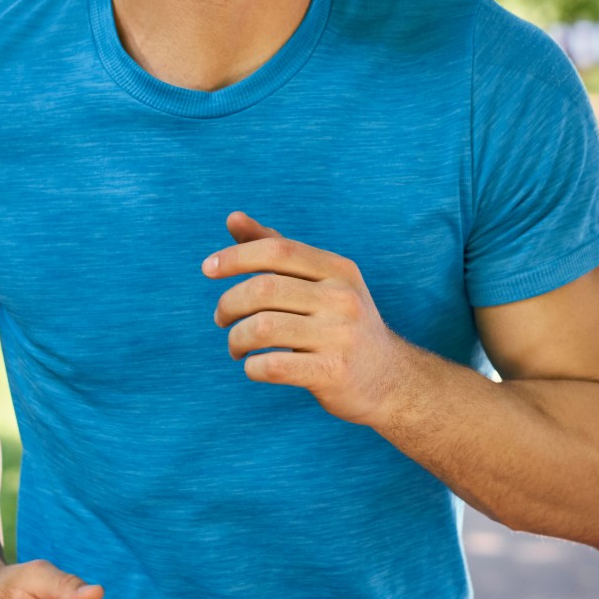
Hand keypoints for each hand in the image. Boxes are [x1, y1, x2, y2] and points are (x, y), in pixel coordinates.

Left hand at [203, 210, 411, 427]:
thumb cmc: (341, 325)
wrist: (390, 380)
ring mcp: (340, 336)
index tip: (207, 268)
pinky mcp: (333, 373)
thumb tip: (233, 218)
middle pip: (264, 289)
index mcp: (338, 270)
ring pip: (263, 328)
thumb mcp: (321, 281)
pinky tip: (253, 366)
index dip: (236, 255)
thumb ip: (276, 251)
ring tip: (236, 346)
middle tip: (221, 318)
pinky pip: (273, 366)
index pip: (278, 250)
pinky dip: (251, 367)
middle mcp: (342, 298)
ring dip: (236, 338)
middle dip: (228, 304)